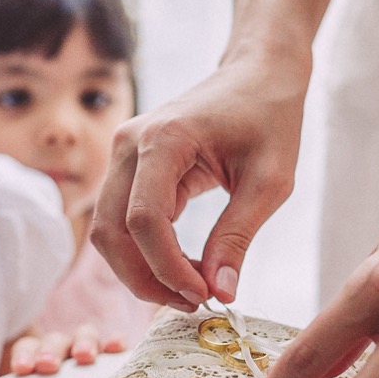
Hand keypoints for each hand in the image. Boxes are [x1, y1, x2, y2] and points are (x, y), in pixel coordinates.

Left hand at [8, 324, 124, 376]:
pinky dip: (116, 343)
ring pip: (85, 335)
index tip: (21, 370)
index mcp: (35, 355)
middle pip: (55, 339)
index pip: (27, 347)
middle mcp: (61, 349)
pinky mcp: (113, 358)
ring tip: (83, 358)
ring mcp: (88, 349)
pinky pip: (115, 346)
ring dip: (84, 343)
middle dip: (50, 350)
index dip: (24, 355)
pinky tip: (118, 347)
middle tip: (47, 367)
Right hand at [91, 54, 306, 310]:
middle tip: (192, 303)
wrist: (258, 74)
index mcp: (164, 139)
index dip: (168, 268)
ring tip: (190, 289)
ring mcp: (123, 154)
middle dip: (145, 278)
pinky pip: (122, 221)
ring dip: (140, 270)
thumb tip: (221, 293)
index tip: (205, 296)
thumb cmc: (270, 116)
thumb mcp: (270, 181)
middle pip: (111, 231)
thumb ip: (238, 236)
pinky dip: (146, 252)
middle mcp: (129, 144)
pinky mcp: (129, 167)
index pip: (144, 220)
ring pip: (108, 231)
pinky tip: (185, 267)